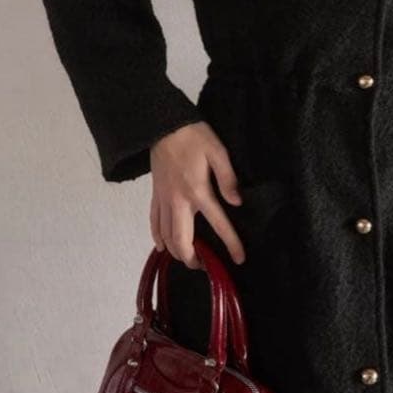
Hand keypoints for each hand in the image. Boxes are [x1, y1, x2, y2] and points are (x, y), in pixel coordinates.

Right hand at [149, 121, 245, 269]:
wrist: (162, 126)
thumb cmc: (193, 136)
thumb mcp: (217, 151)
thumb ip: (228, 178)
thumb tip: (236, 203)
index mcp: (198, 192)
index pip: (217, 224)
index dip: (230, 243)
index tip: (239, 259)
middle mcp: (178, 201)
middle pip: (182, 241)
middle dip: (192, 259)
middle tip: (205, 266)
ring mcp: (163, 200)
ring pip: (165, 236)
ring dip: (176, 252)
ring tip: (189, 258)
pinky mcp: (155, 195)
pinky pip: (153, 222)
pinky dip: (158, 237)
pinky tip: (162, 245)